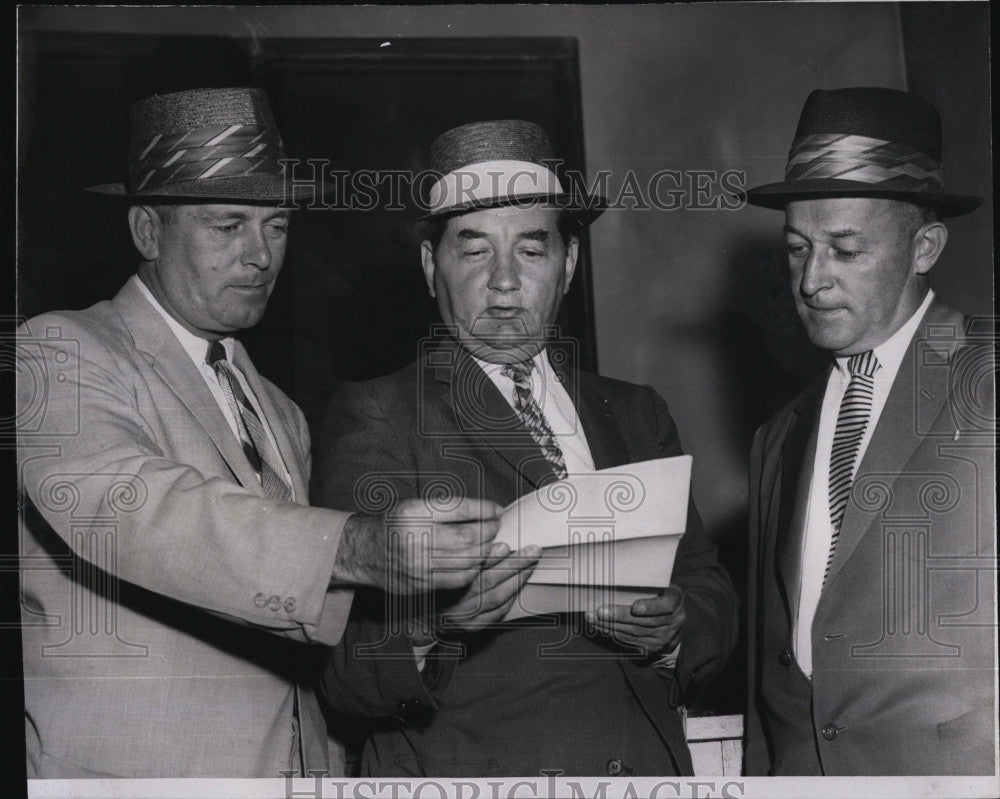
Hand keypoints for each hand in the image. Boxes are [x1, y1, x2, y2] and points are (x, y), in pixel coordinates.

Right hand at [332, 497, 502, 593]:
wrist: (364, 551)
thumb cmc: (396, 525)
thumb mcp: (415, 506)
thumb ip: (448, 509)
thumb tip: (487, 511)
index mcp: (414, 513)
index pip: (460, 509)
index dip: (484, 510)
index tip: (497, 510)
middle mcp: (414, 538)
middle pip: (467, 536)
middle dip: (489, 531)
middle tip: (496, 527)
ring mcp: (417, 564)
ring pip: (467, 560)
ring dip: (486, 551)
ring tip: (492, 544)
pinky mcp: (420, 584)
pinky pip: (458, 579)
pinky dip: (474, 569)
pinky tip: (477, 561)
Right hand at [409, 543, 541, 645]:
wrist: (419, 616)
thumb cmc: (431, 586)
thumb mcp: (436, 563)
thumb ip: (458, 551)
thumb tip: (484, 537)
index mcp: (444, 582)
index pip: (470, 567)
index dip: (490, 555)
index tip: (505, 544)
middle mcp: (455, 600)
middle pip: (489, 580)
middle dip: (514, 563)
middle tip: (531, 550)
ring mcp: (465, 615)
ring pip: (497, 597)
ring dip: (518, 579)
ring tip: (531, 564)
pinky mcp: (472, 626)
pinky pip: (497, 613)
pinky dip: (510, 598)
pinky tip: (519, 586)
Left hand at [585, 586, 684, 655]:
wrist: (674, 617)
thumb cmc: (660, 592)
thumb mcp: (660, 583)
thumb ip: (646, 584)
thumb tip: (616, 578)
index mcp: (675, 601)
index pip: (665, 606)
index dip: (650, 607)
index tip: (635, 608)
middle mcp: (672, 622)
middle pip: (644, 622)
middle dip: (619, 617)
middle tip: (599, 611)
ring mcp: (663, 637)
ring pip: (634, 633)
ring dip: (610, 626)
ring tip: (592, 618)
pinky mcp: (653, 647)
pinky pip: (630, 641)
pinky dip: (614, 633)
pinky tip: (600, 626)